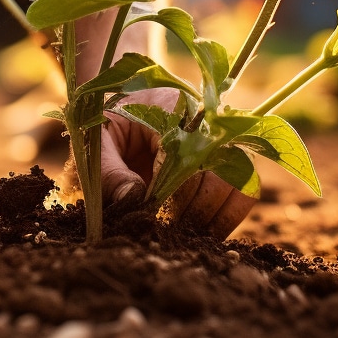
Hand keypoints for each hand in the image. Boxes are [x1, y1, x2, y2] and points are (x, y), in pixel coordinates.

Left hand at [99, 91, 256, 238]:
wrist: (116, 118)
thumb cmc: (103, 129)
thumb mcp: (94, 144)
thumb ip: (109, 171)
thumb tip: (133, 198)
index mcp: (169, 104)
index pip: (185, 147)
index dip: (169, 185)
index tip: (150, 207)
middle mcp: (204, 118)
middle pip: (217, 166)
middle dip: (191, 205)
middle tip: (166, 227)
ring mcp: (219, 139)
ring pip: (237, 181)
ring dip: (212, 214)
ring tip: (182, 233)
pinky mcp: (226, 162)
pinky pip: (243, 191)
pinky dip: (226, 217)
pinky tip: (199, 232)